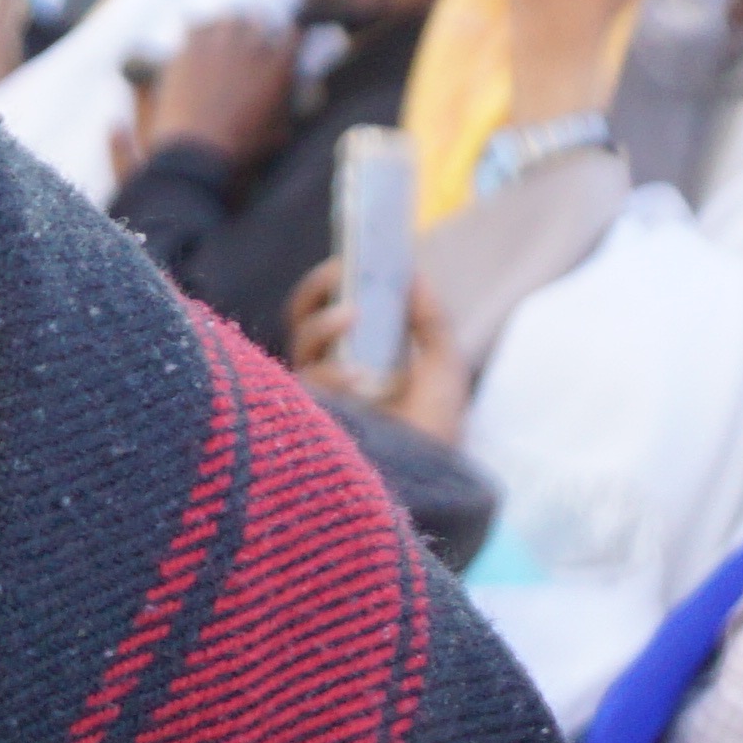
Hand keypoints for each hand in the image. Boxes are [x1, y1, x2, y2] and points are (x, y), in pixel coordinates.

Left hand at [142, 15, 295, 173]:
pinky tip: (194, 38)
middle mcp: (253, 48)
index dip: (286, 39)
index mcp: (280, 66)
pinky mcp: (190, 50)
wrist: (195, 151)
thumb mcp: (275, 136)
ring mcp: (221, 45)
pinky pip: (194, 26)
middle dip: (255, 29)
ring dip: (226, 28)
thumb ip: (284, 115)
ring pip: (227, 20)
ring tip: (220, 38)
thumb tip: (288, 114)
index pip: (292, 36)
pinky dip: (197, 31)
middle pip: (258, 21)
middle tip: (245, 40)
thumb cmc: (238, 150)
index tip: (279, 44)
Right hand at [282, 258, 470, 441]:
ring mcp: (312, 404)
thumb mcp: (442, 366)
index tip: (354, 254)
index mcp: (354, 359)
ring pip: (299, 348)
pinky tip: (357, 378)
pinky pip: (303, 389)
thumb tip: (413, 270)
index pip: (328, 309)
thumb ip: (429, 318)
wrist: (431, 489)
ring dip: (322, 325)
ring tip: (352, 315)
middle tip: (342, 271)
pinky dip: (329, 375)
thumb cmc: (433, 434)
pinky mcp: (304, 428)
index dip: (334, 280)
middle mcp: (326, 379)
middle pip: (303, 321)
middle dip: (319, 290)